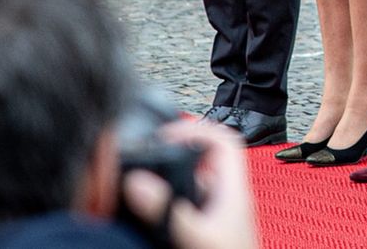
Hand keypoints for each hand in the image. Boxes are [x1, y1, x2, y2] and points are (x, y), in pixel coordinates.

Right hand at [122, 119, 257, 248]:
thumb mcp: (198, 239)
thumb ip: (169, 211)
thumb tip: (138, 182)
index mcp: (234, 192)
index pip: (225, 141)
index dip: (196, 129)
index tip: (164, 136)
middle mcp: (225, 200)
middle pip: (200, 162)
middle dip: (169, 157)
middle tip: (139, 162)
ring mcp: (214, 216)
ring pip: (187, 187)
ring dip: (163, 184)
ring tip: (132, 187)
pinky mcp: (203, 231)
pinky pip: (181, 208)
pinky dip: (162, 206)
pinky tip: (141, 213)